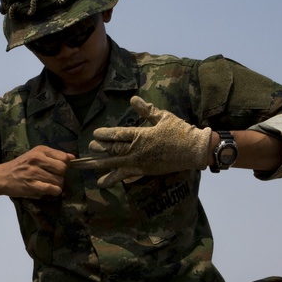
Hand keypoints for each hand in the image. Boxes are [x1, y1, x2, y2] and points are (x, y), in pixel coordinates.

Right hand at [0, 146, 72, 198]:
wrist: (1, 176)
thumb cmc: (20, 166)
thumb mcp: (35, 155)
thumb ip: (54, 156)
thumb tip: (73, 158)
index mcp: (40, 150)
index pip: (64, 157)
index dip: (65, 165)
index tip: (57, 169)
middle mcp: (37, 159)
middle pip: (63, 169)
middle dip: (61, 175)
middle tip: (53, 177)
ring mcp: (34, 172)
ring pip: (58, 180)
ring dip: (57, 185)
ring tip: (49, 184)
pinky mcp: (31, 185)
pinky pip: (52, 189)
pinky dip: (55, 191)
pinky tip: (50, 191)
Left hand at [76, 96, 210, 186]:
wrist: (194, 150)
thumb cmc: (180, 131)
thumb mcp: (163, 117)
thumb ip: (146, 110)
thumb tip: (133, 99)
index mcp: (141, 135)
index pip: (118, 134)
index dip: (105, 134)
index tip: (95, 134)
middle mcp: (137, 150)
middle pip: (114, 149)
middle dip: (100, 149)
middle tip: (90, 147)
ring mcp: (140, 162)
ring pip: (116, 164)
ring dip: (101, 166)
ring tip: (87, 168)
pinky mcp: (145, 171)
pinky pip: (126, 175)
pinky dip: (115, 178)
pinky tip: (103, 182)